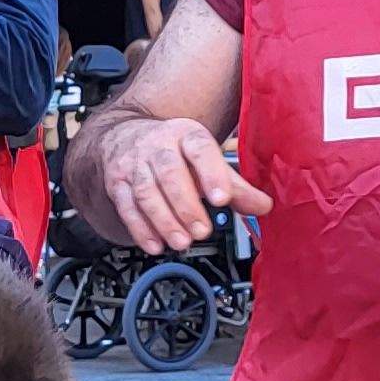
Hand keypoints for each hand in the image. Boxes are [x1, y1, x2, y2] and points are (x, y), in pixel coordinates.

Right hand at [95, 116, 270, 252]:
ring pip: (147, 192)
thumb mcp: (206, 159)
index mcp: (186, 135)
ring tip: (181, 242)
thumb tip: (262, 206)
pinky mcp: (117, 183)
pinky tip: (155, 245)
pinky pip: (127, 207)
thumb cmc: (175, 151)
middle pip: (170, 173)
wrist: (126, 136)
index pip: (200, 150)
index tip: (222, 199)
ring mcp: (134, 164)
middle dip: (187, 206)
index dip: (212, 174)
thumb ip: (234, 185)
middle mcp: (158, 146)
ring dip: (164, 220)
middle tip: (203, 231)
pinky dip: (140, 229)